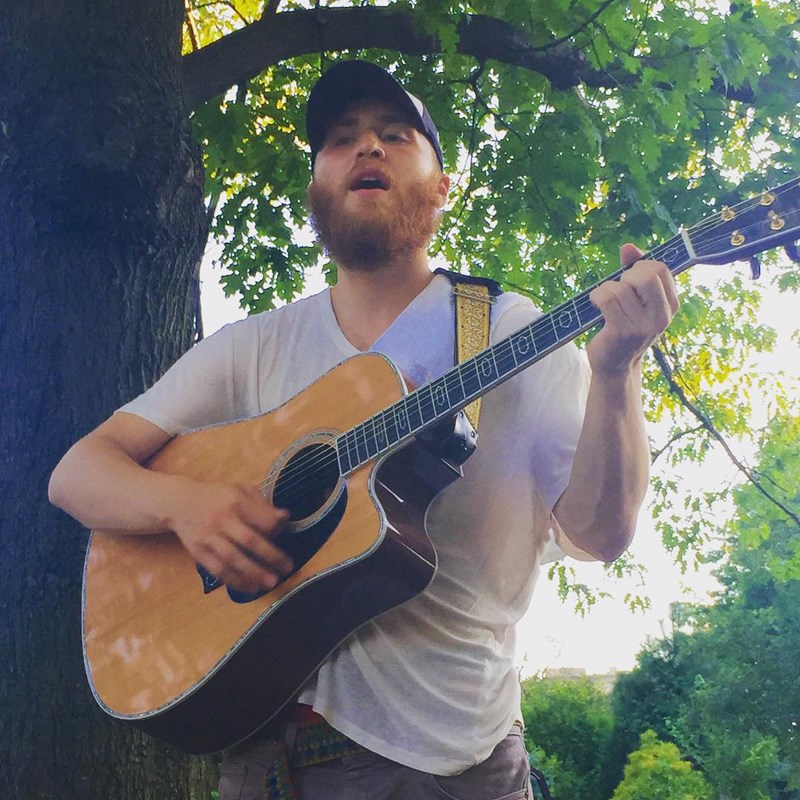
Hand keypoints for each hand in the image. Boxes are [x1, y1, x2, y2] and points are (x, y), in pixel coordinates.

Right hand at [166, 479, 292, 594]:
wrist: (178, 502)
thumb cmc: (216, 496)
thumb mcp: (240, 490)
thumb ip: (262, 504)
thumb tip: (285, 517)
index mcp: (235, 500)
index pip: (261, 519)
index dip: (277, 530)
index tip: (285, 535)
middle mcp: (221, 519)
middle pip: (249, 541)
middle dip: (270, 557)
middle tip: (287, 568)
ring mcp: (208, 537)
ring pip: (232, 559)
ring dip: (253, 573)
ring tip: (270, 583)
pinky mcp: (198, 552)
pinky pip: (217, 570)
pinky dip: (234, 581)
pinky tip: (249, 588)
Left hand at [587, 243, 678, 376]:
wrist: (615, 365)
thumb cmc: (624, 326)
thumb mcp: (635, 299)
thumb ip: (634, 270)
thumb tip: (628, 247)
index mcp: (671, 305)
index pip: (661, 268)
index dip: (640, 266)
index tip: (629, 278)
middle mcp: (661, 316)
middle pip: (648, 273)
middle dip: (627, 275)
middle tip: (619, 290)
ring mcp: (643, 326)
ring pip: (621, 287)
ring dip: (606, 289)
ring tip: (604, 302)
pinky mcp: (622, 332)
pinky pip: (607, 298)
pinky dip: (596, 296)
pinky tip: (595, 305)